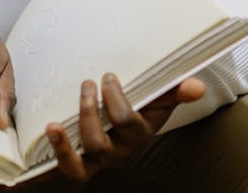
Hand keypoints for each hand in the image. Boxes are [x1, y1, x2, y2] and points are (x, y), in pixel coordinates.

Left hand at [45, 73, 205, 181]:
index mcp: (139, 134)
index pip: (126, 121)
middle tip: (88, 84)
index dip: (114, 99)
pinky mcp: (80, 162)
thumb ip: (177, 91)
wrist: (129, 124)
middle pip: (99, 142)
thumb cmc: (143, 107)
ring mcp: (98, 160)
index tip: (108, 77)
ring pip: (80, 165)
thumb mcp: (160, 99)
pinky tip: (48, 134)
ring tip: (55, 123)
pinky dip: (56, 157)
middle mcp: (118, 151)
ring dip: (65, 144)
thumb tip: (198, 86)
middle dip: (89, 112)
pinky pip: (68, 169)